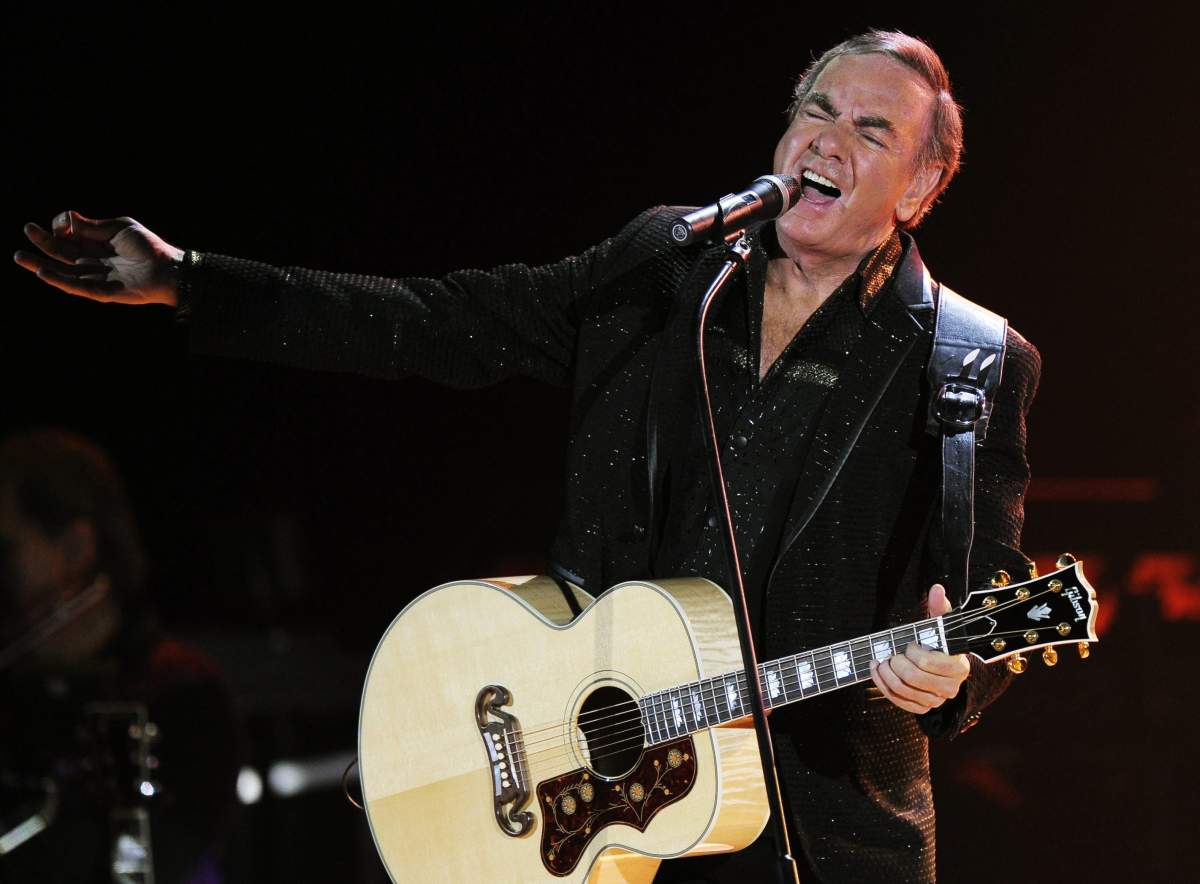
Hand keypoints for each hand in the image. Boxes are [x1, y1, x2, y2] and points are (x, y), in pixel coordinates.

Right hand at [14, 210, 183, 306]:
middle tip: (27, 230)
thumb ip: (92, 226)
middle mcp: (93, 261)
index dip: (62, 226)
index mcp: (97, 244)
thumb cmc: (148, 246)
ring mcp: (96, 277)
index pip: (69, 235)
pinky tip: (43, 272)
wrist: (170, 269)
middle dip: (42, 242)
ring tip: (19, 257)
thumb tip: (67, 221)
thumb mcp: (118, 228)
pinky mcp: (101, 292)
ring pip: (62, 273)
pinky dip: (59, 281)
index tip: (64, 222)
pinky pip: (77, 287)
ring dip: (40, 265)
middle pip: (61, 253)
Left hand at [870, 583, 970, 713]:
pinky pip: (898, 700)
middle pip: (912, 676)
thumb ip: (939, 608)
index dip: (911, 651)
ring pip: (902, 689)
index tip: (908, 643)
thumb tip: (937, 589)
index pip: (926, 662)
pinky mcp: (922, 708)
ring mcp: (936, 700)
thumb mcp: (940, 625)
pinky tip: (877, 671)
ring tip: (880, 660)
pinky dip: (882, 685)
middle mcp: (950, 688)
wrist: (938, 666)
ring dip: (885, 673)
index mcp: (958, 667)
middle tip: (891, 652)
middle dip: (895, 661)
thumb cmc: (937, 643)